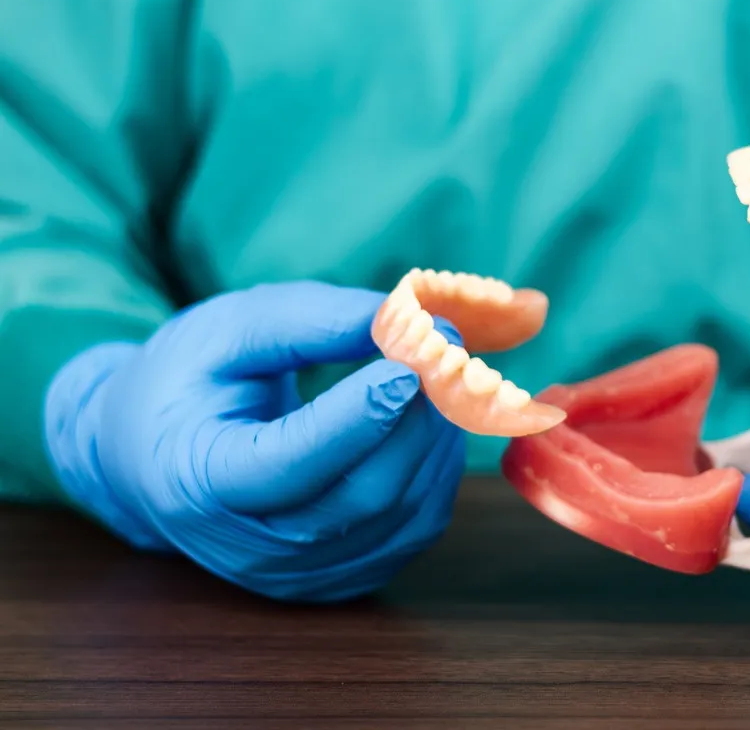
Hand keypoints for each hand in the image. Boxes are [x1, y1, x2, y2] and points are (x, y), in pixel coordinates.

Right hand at [43, 281, 464, 601]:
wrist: (156, 457)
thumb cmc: (190, 383)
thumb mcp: (226, 331)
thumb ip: (307, 321)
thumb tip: (398, 319)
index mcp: (201, 481)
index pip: (289, 463)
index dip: (355, 419)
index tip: (406, 367)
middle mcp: (252, 546)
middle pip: (361, 495)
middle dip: (414, 423)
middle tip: (443, 359)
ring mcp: (301, 574)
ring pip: (401, 516)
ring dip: (436, 445)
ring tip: (438, 383)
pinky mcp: (342, 578)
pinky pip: (414, 529)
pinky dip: (437, 473)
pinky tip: (429, 425)